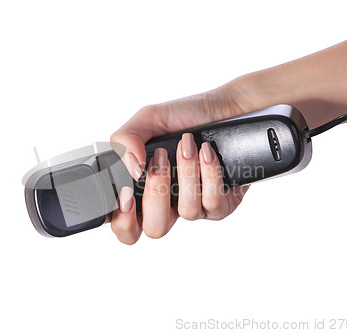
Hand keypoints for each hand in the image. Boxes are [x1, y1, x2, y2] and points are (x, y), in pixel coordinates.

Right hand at [110, 81, 253, 243]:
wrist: (223, 109)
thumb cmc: (184, 118)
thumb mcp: (147, 119)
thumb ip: (125, 140)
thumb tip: (132, 170)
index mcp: (142, 191)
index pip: (126, 226)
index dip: (123, 221)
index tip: (127, 195)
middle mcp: (168, 205)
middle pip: (155, 229)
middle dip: (156, 192)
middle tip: (160, 159)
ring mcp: (196, 207)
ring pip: (187, 212)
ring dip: (186, 173)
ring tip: (187, 145)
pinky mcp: (222, 205)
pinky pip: (213, 203)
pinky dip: (209, 173)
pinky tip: (206, 152)